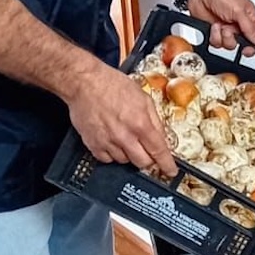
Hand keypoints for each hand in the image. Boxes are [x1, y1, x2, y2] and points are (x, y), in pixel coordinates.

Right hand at [66, 63, 177, 177]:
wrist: (84, 82)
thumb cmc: (112, 85)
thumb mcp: (143, 98)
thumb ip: (155, 121)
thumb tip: (162, 139)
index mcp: (140, 123)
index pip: (159, 152)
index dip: (167, 165)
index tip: (170, 171)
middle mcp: (124, 136)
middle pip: (143, 162)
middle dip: (147, 158)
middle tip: (144, 148)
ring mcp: (108, 142)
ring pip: (125, 161)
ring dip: (128, 153)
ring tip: (123, 136)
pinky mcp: (93, 144)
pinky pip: (107, 159)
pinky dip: (112, 154)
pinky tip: (112, 140)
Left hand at [188, 0, 254, 50]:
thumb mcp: (239, 9)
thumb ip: (250, 27)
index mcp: (250, 17)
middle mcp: (240, 25)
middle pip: (247, 44)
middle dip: (244, 46)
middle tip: (243, 46)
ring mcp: (228, 30)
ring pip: (231, 45)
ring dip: (226, 38)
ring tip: (222, 27)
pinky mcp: (216, 34)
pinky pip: (218, 44)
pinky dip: (215, 37)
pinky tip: (214, 28)